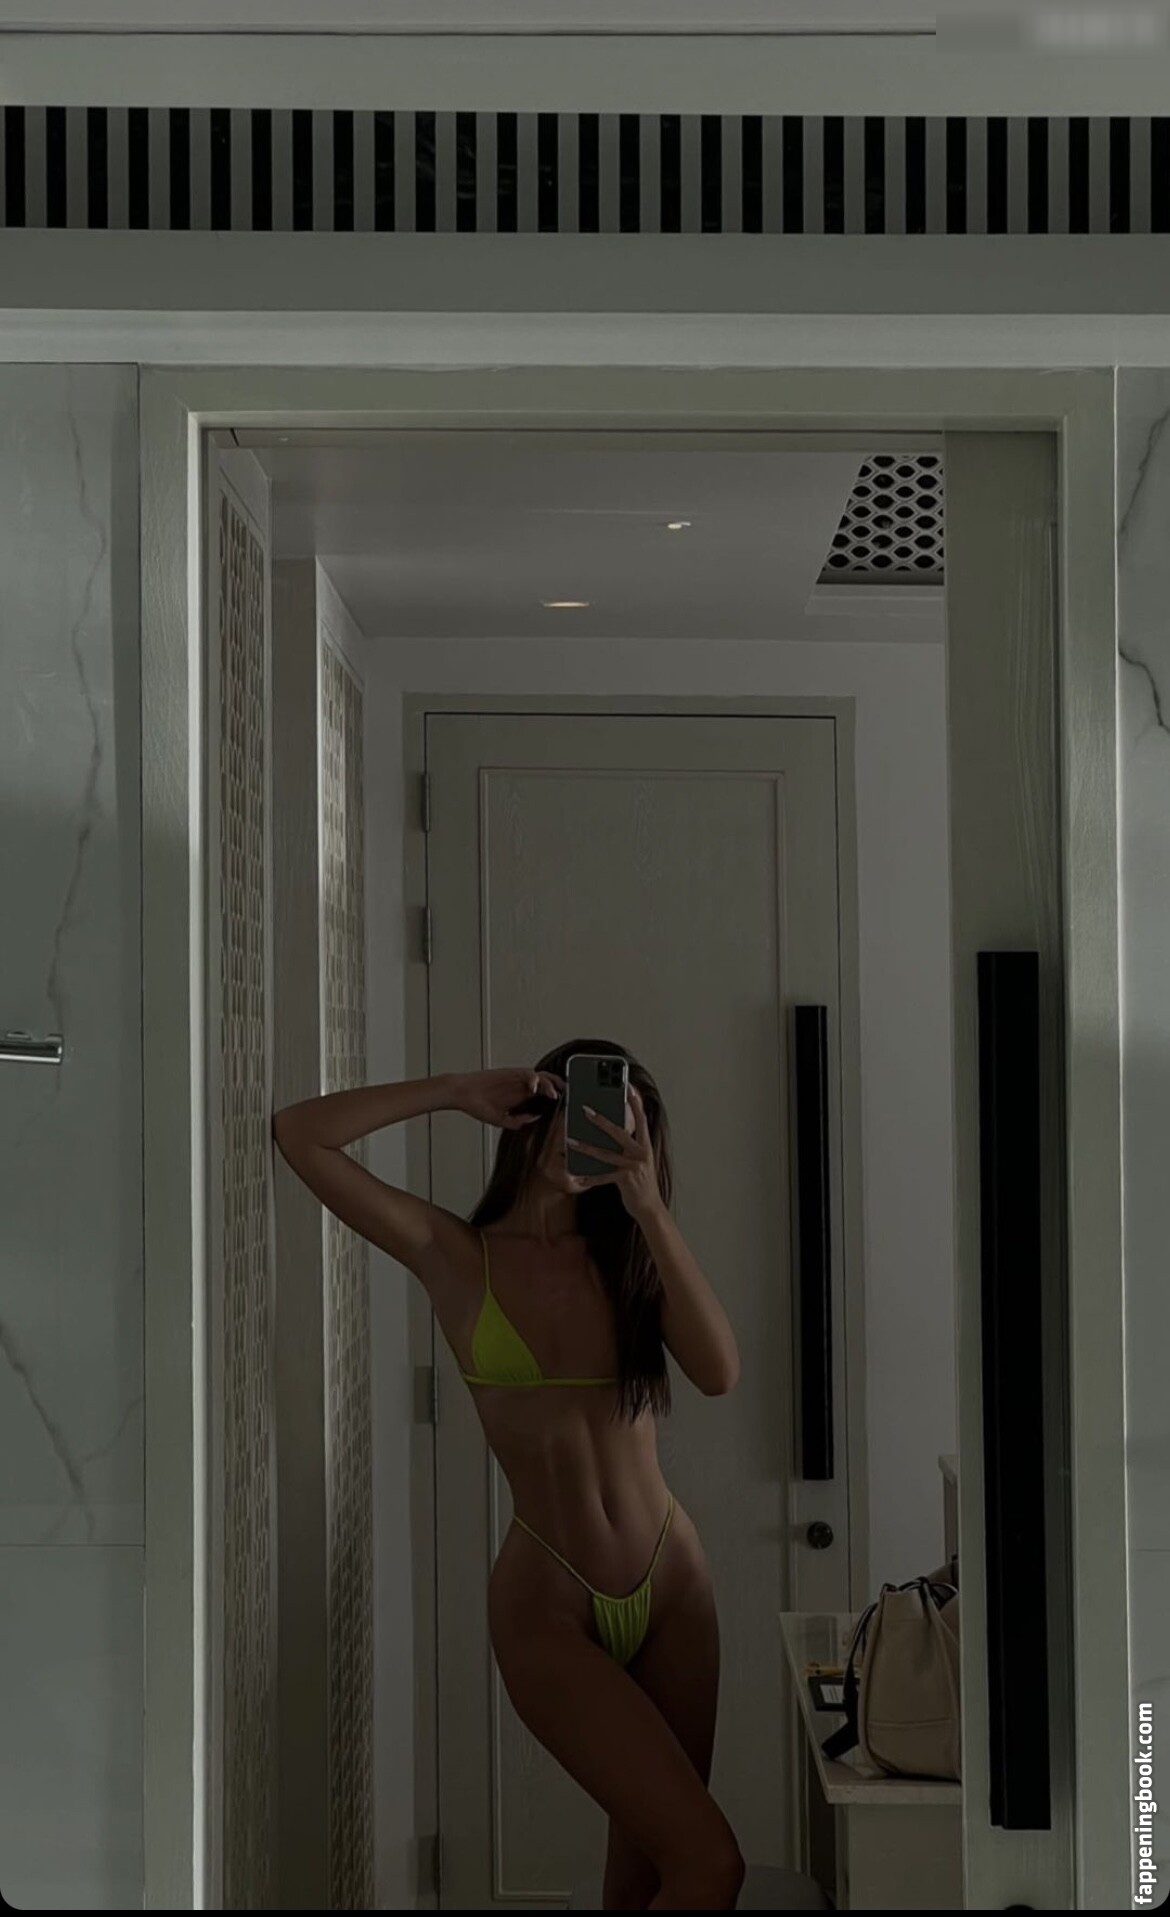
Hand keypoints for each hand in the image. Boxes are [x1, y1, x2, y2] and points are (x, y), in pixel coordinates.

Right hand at [453, 1066, 564, 1129]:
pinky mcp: (510, 1072)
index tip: (564, 1107)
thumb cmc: (478, 1105)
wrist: (461, 1093)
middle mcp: (522, 1086)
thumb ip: (520, 1121)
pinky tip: (536, 1088)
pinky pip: (528, 1073)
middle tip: (566, 1097)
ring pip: (541, 1076)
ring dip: (550, 1084)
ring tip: (554, 1094)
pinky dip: (534, 1079)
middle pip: (547, 1083)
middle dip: (559, 1089)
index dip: (556, 1099)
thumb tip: (536, 1119)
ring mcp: (517, 1078)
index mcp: (521, 1097)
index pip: (544, 1095)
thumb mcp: (502, 1120)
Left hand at [567, 1085, 662, 1220]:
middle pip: (618, 1132)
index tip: (628, 1088)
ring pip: (605, 1154)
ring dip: (586, 1147)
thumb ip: (630, 1145)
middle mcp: (641, 1153)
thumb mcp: (639, 1160)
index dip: (635, 1103)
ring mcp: (634, 1166)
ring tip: (570, 1141)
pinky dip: (589, 1177)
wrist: (650, 1207)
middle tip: (584, 1109)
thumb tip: (612, 1130)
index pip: (641, 1120)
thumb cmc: (641, 1181)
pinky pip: (603, 1177)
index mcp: (645, 1145)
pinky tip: (577, 1176)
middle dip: (600, 1120)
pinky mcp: (626, 1180)